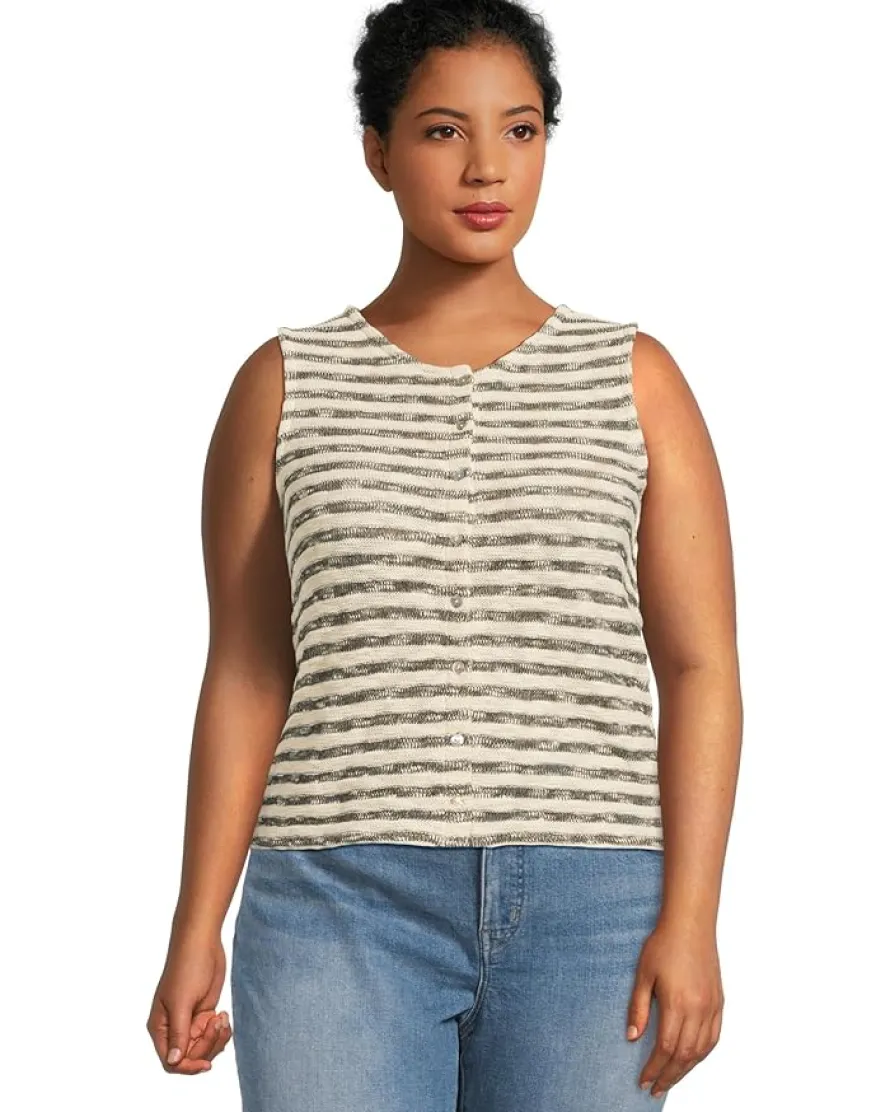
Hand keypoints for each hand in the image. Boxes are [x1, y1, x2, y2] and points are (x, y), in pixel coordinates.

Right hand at [146, 929, 232, 1074]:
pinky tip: (224, 1015)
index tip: (206, 1064)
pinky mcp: (204, 1013)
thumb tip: (173, 1062)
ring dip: (217, 1039)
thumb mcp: (182, 1002)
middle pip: (191, 1056)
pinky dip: (222, 1031)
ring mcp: (190, 1021)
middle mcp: (173, 1027)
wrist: (203, 943)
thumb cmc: (187, 967)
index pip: (171, 1062)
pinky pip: (213, 1034)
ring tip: (223, 1017)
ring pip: (204, 1047)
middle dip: (207, 1045)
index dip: (188, 1067)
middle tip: (217, 1022)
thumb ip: (179, 1034)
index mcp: (160, 1027)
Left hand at [626, 917, 723, 1098]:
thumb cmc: (664, 944)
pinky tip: (692, 1059)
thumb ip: (638, 1008)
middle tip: (656, 1089)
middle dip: (669, 1075)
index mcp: (678, 1003)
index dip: (654, 1068)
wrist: (690, 923)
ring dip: (686, 1069)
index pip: (666, 1047)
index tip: (644, 1080)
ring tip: (671, 1079)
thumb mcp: (643, 974)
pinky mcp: (718, 1002)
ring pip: (701, 1050)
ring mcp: (711, 1006)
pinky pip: (713, 1037)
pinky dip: (702, 1053)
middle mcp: (698, 1009)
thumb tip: (633, 1037)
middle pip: (684, 1055)